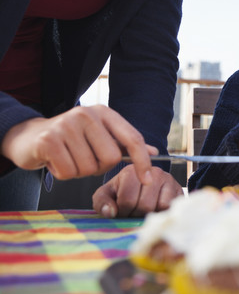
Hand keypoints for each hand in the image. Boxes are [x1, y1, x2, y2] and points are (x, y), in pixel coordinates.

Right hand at [1, 105, 155, 185]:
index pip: (133, 138)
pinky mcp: (48, 140)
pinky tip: (56, 161)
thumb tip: (153, 151)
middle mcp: (87, 114)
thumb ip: (125, 143)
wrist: (30, 137)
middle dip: (98, 166)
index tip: (147, 180)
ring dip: (79, 171)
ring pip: (88, 168)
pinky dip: (63, 174)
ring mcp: (66, 125)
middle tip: (84, 158)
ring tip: (68, 158)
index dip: (142, 161)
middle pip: (110, 158)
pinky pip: (68, 172)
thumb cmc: (71, 140)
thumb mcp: (100, 136)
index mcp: (104, 113)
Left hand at [92, 164, 182, 217]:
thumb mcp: (106, 194)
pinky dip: (161, 213)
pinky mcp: (179, 189)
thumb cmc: (122, 190)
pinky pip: (170, 207)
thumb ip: (102, 202)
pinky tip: (154, 211)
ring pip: (158, 207)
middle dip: (136, 215)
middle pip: (144, 205)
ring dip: (149, 215)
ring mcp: (168, 179)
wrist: (145, 184)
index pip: (127, 200)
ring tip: (143, 212)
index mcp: (132, 171)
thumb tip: (111, 212)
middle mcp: (153, 171)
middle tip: (133, 214)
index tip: (122, 212)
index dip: (123, 212)